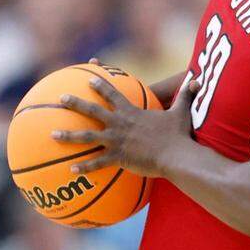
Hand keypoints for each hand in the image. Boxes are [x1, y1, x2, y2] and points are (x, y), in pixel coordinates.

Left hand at [52, 78, 198, 176]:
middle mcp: (120, 124)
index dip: (100, 86)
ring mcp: (116, 141)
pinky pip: (97, 163)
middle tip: (61, 98)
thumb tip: (197, 80)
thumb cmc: (178, 135)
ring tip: (52, 134)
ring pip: (87, 136)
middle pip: (92, 110)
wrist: (175, 155)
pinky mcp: (118, 158)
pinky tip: (71, 170)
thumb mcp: (182, 112)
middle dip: (75, 103)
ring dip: (69, 135)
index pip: (113, 94)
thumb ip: (186, 96)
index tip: (88, 79)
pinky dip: (84, 167)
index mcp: (132, 112)